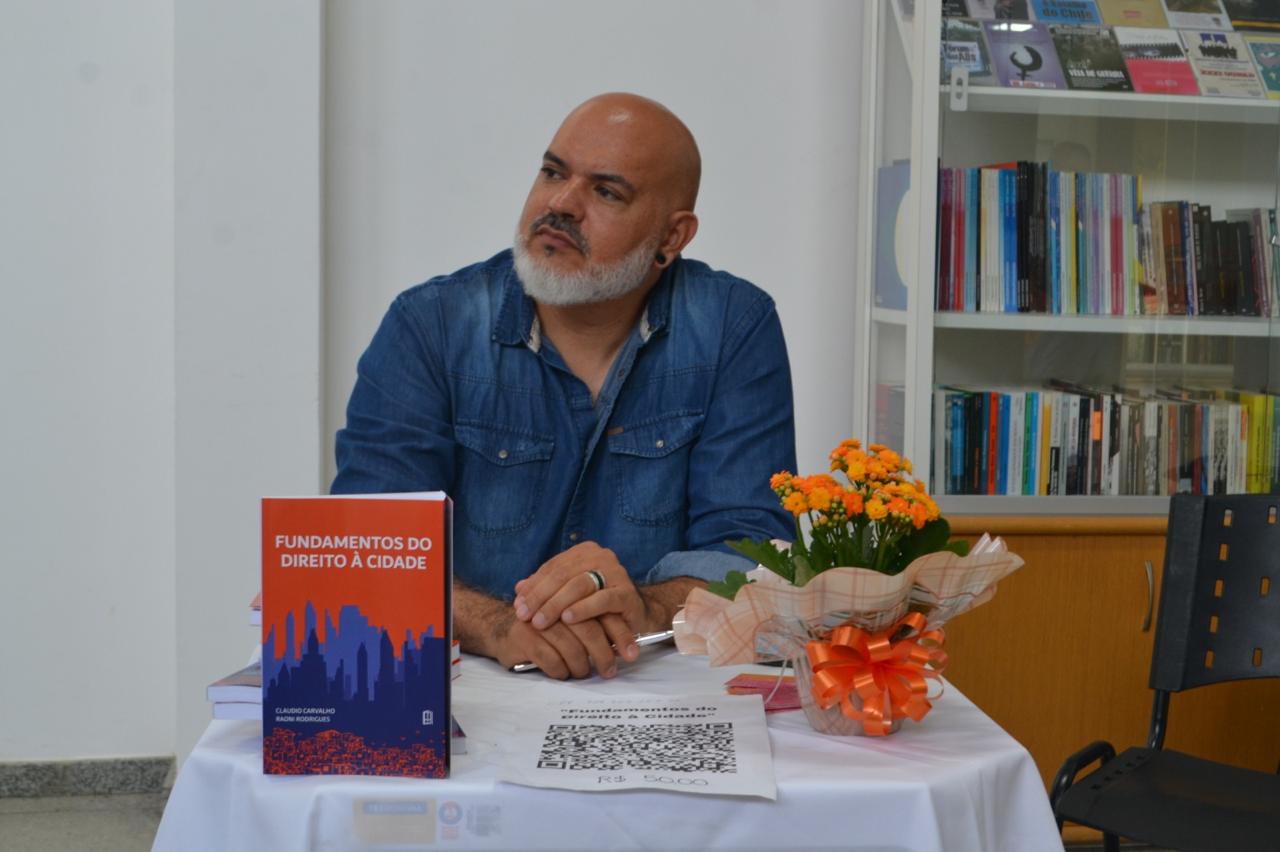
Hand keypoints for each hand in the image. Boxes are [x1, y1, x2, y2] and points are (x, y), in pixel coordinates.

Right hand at [490, 609, 634, 679]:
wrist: (505, 629)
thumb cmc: (548, 627)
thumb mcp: (575, 620)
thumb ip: (599, 624)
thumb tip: (629, 647)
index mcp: (573, 590)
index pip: (602, 610)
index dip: (619, 633)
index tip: (631, 653)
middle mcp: (555, 599)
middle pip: (587, 627)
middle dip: (602, 653)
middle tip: (609, 671)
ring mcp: (537, 617)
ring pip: (570, 646)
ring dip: (580, 666)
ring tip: (583, 674)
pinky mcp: (523, 635)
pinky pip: (550, 658)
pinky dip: (559, 670)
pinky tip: (562, 673)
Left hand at [513, 542, 655, 642]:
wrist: (635, 615)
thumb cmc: (597, 604)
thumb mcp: (569, 595)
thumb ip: (546, 589)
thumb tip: (518, 588)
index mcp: (585, 552)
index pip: (552, 567)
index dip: (533, 587)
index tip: (518, 607)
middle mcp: (601, 556)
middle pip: (563, 574)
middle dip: (541, 598)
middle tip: (525, 617)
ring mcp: (616, 573)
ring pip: (579, 585)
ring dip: (556, 605)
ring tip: (541, 622)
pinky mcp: (627, 593)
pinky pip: (602, 599)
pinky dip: (584, 609)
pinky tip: (568, 619)